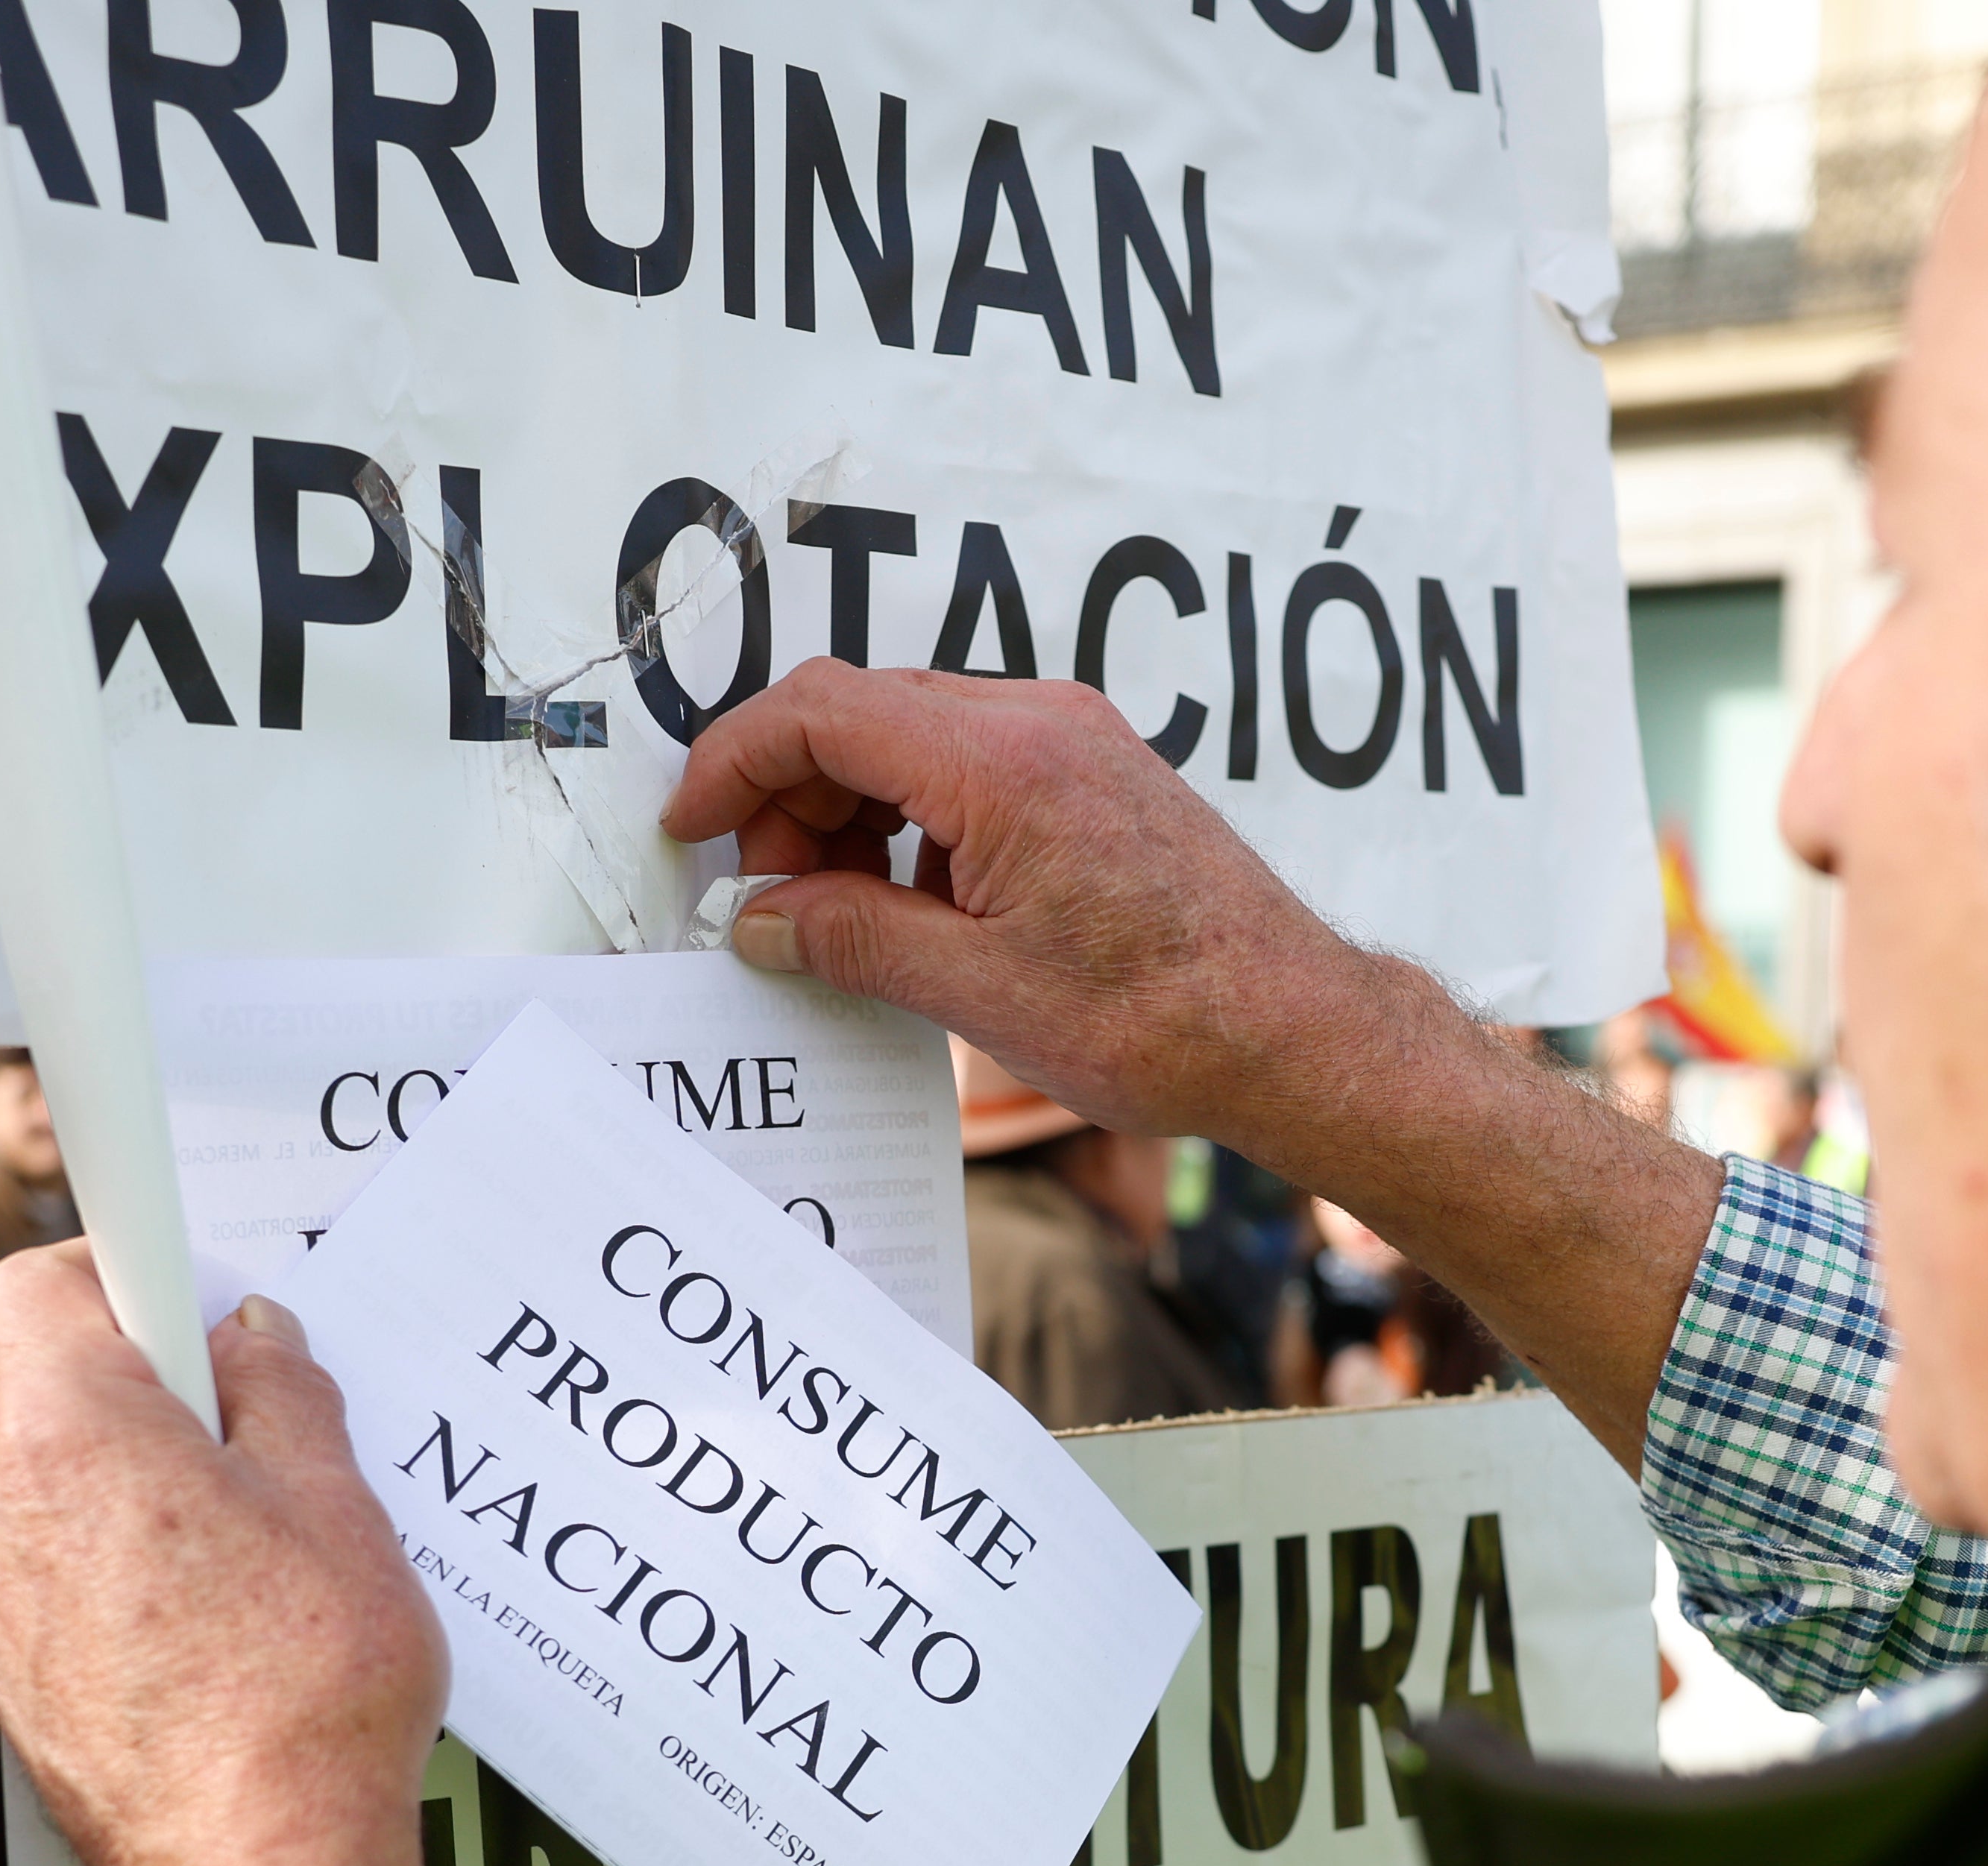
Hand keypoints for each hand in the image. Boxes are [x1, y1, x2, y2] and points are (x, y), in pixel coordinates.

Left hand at [0, 1245, 446, 1865]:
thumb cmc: (310, 1685)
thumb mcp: (338, 1504)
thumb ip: (283, 1393)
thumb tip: (255, 1334)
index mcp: (74, 1434)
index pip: (40, 1287)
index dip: (117, 1274)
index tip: (190, 1300)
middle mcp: (0, 1509)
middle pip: (54, 1395)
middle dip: (149, 1399)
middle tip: (259, 1444)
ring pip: (59, 1494)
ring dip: (139, 1496)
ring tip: (253, 1560)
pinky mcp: (9, 1680)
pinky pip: (58, 1580)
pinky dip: (122, 1578)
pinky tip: (216, 1633)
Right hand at [668, 659, 1728, 1471]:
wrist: (1294, 1033)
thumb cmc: (1161, 1018)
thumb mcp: (976, 991)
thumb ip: (853, 939)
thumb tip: (764, 923)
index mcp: (1002, 761)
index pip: (822, 710)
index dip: (734, 762)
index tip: (692, 831)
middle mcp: (1040, 723)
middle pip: (861, 713)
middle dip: (791, 799)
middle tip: (771, 904)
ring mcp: (1075, 738)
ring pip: (911, 735)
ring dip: (851, 813)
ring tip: (844, 919)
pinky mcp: (1096, 771)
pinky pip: (969, 763)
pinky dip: (914, 818)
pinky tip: (916, 905)